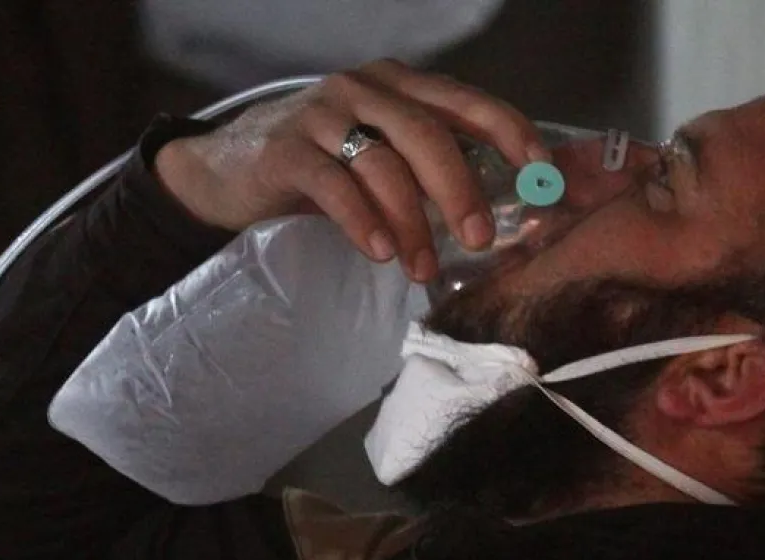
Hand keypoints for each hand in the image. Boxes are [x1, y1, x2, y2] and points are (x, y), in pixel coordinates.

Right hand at [154, 59, 547, 281]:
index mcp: (398, 85)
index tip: (541, 174)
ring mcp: (321, 114)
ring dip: (411, 223)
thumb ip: (427, 169)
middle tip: (481, 238)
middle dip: (461, 189)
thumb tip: (494, 213)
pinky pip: (334, 185)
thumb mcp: (378, 156)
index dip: (510, 133)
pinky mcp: (285, 149)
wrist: (223, 171)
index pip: (466, 102)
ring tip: (422, 268)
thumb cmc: (317, 168)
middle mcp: (364, 88)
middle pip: (428, 134)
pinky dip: (362, 221)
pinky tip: (379, 252)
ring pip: (383, 164)